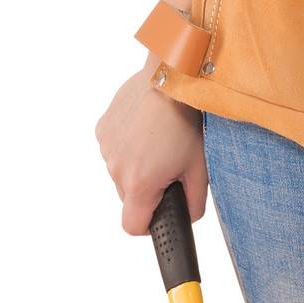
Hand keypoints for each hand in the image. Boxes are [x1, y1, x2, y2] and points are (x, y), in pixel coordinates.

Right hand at [95, 66, 206, 235]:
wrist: (171, 76)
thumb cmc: (187, 119)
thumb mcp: (200, 165)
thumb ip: (194, 201)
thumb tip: (189, 218)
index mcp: (139, 184)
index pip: (132, 226)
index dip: (148, 223)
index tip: (161, 209)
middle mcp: (116, 168)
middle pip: (128, 195)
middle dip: (147, 187)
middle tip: (170, 162)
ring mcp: (107, 146)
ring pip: (121, 169)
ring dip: (136, 162)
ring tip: (160, 138)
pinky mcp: (103, 127)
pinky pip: (115, 145)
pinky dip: (128, 142)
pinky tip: (146, 125)